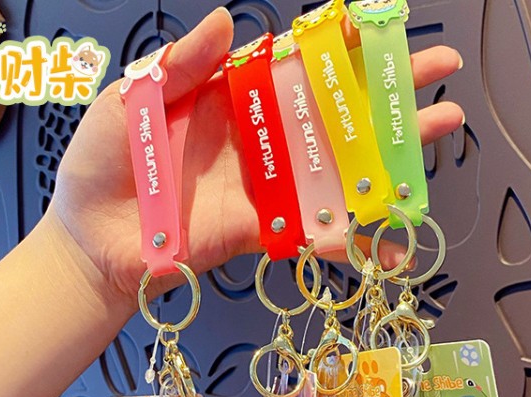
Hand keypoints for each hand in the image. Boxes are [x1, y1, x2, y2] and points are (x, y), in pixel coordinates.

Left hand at [46, 7, 464, 306]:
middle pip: (333, 115)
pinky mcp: (261, 231)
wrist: (91, 240)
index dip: (339, 47)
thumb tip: (226, 21)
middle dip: (387, 97)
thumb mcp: (131, 101)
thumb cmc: (101, 167)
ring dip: (386, 160)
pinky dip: (350, 238)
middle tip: (438, 81)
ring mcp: (264, 187)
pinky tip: (389, 239)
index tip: (384, 30)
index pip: (294, 65)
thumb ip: (179, 65)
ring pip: (335, 171)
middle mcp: (257, 141)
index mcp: (229, 99)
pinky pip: (311, 233)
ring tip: (434, 144)